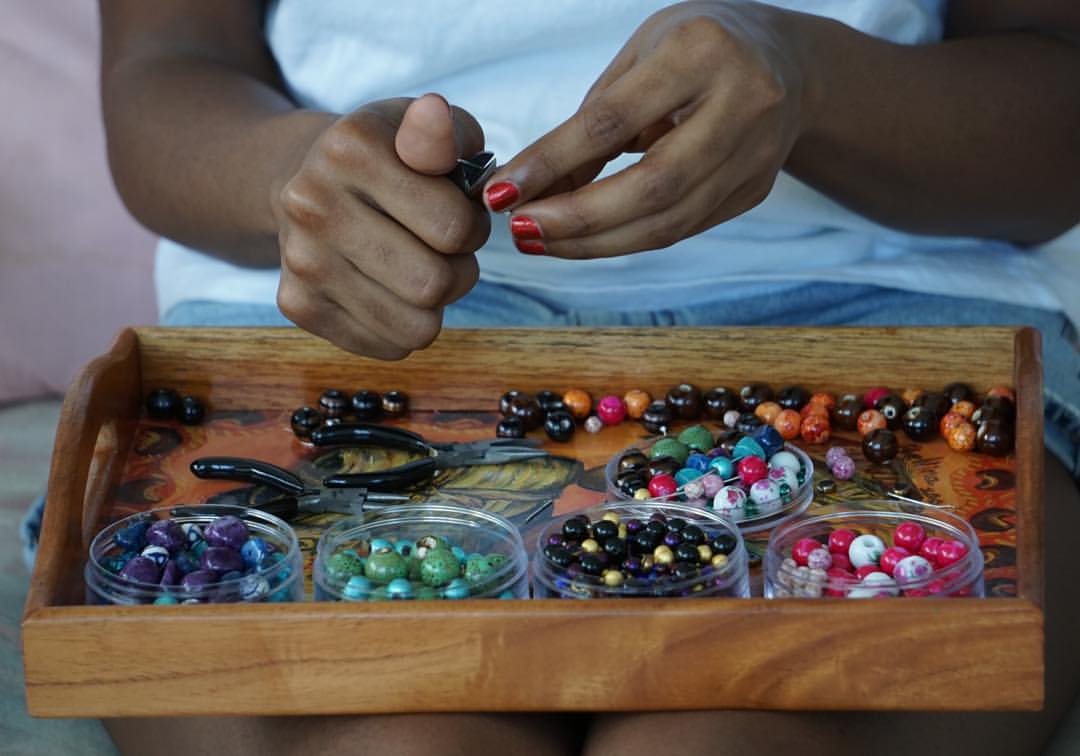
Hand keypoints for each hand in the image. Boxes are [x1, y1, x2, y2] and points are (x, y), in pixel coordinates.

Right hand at [274, 95, 488, 358]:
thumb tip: (434, 115)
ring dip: (435, 306)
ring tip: (420, 268)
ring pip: (416, 327)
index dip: (473, 227)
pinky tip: (389, 290)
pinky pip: (388, 346)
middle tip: (444, 250)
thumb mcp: (423, 128)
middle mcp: (313, 204)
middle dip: (459, 271)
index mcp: (349, 148)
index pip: (454, 228)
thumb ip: (446, 129)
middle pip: (434, 284)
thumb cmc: (387, 157)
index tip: (457, 213)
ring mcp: (301, 259)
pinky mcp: (297, 304)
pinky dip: (403, 326)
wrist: (303, 178)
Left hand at [483, 1, 809, 257]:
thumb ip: (592, 120)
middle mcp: (742, 104)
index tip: (503, 190)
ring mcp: (755, 155)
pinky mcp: (755, 191)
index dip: (553, 161)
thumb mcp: (640, 56)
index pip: (614, 121)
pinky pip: (681, 228)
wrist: (788, 63)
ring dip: (595, 243)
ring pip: (668, 222)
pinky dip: (625, 239)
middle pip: (652, 187)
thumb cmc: (697, 48)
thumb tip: (534, 186)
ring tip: (541, 241)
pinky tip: (584, 239)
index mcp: (702, 52)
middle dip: (578, 220)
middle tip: (521, 230)